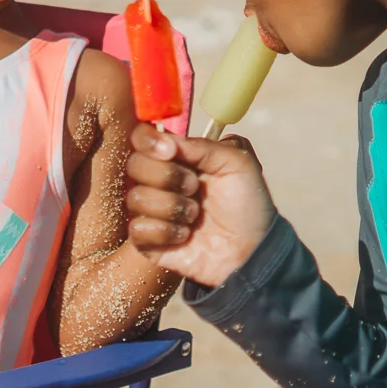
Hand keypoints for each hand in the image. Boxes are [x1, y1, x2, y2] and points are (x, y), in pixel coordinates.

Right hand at [123, 124, 276, 288]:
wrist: (252, 250)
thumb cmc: (248, 204)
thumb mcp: (238, 162)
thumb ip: (202, 145)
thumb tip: (166, 140)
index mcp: (178, 157)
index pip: (143, 137)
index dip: (149, 141)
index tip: (170, 151)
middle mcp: (160, 180)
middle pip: (135, 165)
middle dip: (168, 177)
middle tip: (195, 187)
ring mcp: (151, 210)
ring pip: (136, 198)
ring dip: (172, 207)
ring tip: (196, 216)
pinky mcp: (147, 241)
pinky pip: (137, 229)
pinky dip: (166, 232)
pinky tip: (186, 236)